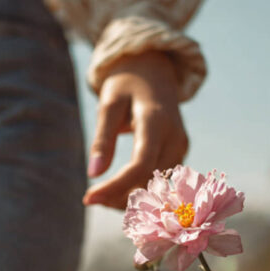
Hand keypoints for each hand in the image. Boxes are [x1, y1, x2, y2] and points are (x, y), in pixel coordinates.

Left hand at [83, 51, 188, 208]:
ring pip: (159, 186)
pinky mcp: (180, 152)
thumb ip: (102, 139)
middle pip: (149, 180)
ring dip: (131, 198)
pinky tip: (120, 191)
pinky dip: (141, 189)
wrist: (154, 71)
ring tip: (103, 196)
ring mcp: (181, 146)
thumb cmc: (126, 85)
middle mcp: (175, 137)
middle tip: (91, 199)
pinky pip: (162, 181)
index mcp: (156, 122)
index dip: (115, 186)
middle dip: (119, 196)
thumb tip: (93, 175)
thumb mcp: (109, 105)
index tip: (88, 198)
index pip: (139, 165)